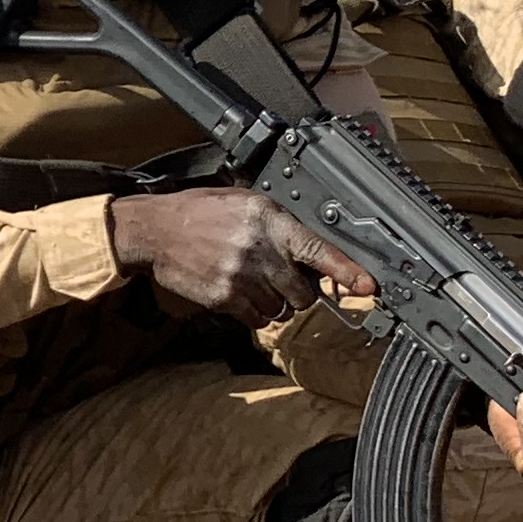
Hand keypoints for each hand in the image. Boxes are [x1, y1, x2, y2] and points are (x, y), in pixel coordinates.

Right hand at [106, 190, 358, 325]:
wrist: (154, 231)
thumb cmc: (200, 212)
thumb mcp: (245, 202)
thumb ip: (281, 226)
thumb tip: (315, 254)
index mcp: (269, 221)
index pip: (318, 251)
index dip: (347, 272)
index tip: (368, 287)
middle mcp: (259, 251)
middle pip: (304, 293)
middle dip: (299, 292)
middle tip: (282, 278)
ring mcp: (242, 278)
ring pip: (282, 310)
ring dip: (275, 302)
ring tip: (253, 281)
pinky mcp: (224, 299)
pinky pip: (258, 319)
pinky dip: (255, 312)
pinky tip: (238, 292)